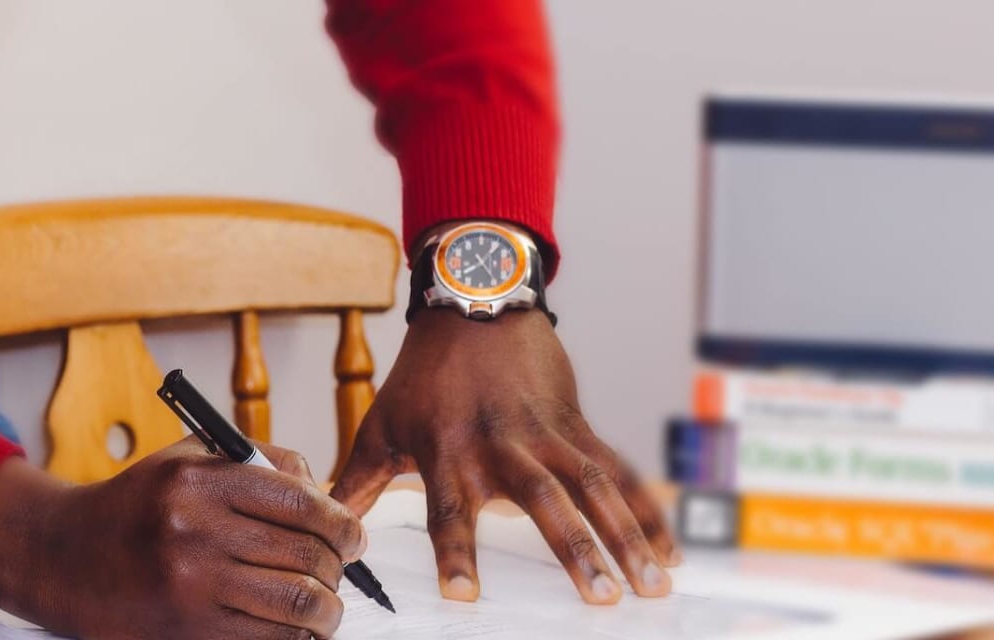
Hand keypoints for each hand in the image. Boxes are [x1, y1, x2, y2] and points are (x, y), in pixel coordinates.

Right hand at [0, 438, 365, 638]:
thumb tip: (325, 495)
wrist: (64, 557)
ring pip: (297, 603)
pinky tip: (294, 626)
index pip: (301, 503)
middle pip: (306, 555)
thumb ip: (259, 460)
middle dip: (339, 566)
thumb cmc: (137, 504)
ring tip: (327, 606)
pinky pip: (268, 638)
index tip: (354, 535)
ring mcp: (191, 586)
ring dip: (327, 609)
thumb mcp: (188, 459)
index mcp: (198, 480)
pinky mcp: (188, 630)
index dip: (343, 523)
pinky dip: (295, 635)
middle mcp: (194, 531)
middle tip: (342, 569)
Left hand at [331, 308, 678, 603]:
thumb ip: (355, 482)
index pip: (449, 511)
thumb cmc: (424, 373)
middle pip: (542, 502)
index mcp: (449, 451)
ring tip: (651, 584)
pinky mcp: (577, 425)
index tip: (464, 595)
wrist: (475, 305)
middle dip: (574, 550)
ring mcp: (548, 434)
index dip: (456, 552)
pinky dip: (648, 511)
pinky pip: (619, 471)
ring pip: (595, 487)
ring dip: (627, 536)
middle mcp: (503, 445)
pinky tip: (670, 552)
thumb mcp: (381, 424)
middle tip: (602, 596)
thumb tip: (323, 523)